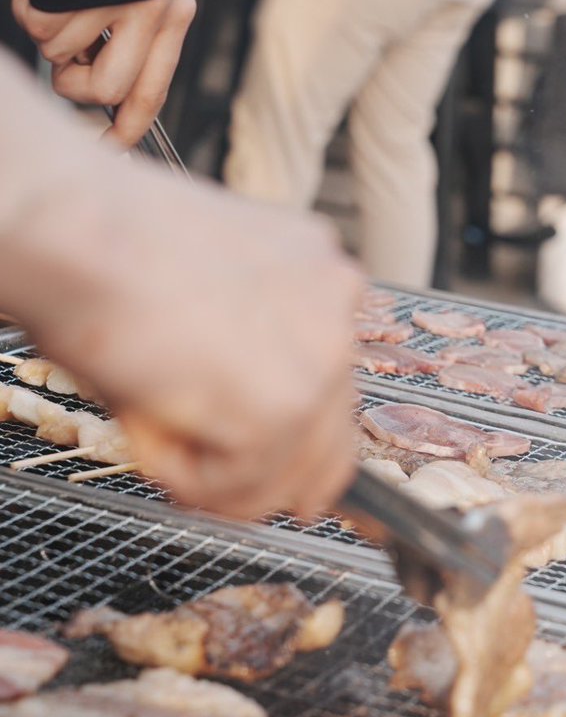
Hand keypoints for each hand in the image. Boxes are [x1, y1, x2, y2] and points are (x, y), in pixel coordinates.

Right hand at [4, 142, 361, 518]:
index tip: (237, 451)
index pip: (332, 390)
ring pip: (292, 476)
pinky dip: (185, 476)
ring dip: (219, 477)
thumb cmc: (111, 246)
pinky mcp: (287, 405)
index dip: (279, 437)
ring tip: (156, 421)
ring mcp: (325, 356)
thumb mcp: (213, 291)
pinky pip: (242, 488)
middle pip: (327, 441)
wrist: (73, 227)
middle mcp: (341, 308)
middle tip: (188, 456)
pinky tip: (150, 415)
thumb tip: (248, 417)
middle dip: (256, 465)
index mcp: (323, 276)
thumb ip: (253, 347)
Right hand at [11, 0, 195, 147]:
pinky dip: (27, 4)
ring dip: (46, 32)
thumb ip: (130, 46)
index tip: (110, 147)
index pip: (152, 93)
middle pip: (105, 89)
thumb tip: (106, 98)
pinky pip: (38, 23)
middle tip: (65, 54)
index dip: (129, 128)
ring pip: (60, 53)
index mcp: (173, 17)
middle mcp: (154, 9)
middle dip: (71, 83)